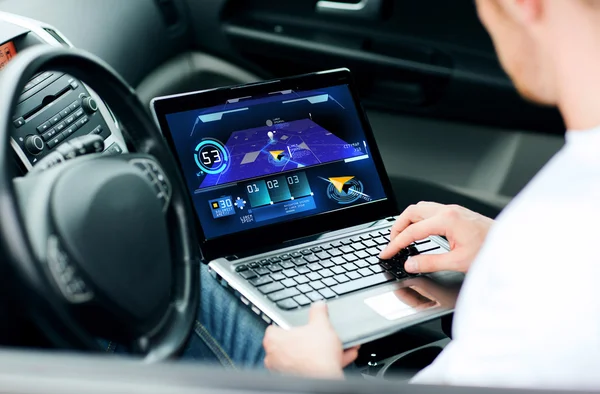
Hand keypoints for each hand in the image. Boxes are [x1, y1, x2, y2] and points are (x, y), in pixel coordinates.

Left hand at [263, 302, 359, 378]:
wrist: (325, 378)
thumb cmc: (317, 354)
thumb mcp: (322, 324)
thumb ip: (318, 312)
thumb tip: (319, 305)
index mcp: (274, 339)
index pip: (274, 327)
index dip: (288, 325)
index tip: (299, 325)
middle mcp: (274, 357)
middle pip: (290, 343)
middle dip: (307, 339)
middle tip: (320, 336)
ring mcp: (284, 370)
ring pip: (303, 356)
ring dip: (319, 351)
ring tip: (336, 346)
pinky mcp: (295, 379)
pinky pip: (310, 368)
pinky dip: (323, 362)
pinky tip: (340, 357)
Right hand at [379, 202, 493, 273]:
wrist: (512, 244)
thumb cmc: (491, 251)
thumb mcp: (458, 262)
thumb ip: (430, 263)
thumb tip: (411, 264)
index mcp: (447, 220)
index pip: (412, 231)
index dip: (395, 243)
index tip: (387, 252)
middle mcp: (448, 210)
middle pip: (411, 212)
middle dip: (397, 227)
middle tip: (391, 243)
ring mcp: (453, 210)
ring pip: (420, 208)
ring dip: (407, 221)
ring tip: (402, 236)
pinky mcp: (457, 212)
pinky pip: (430, 210)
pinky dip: (419, 220)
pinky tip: (419, 231)